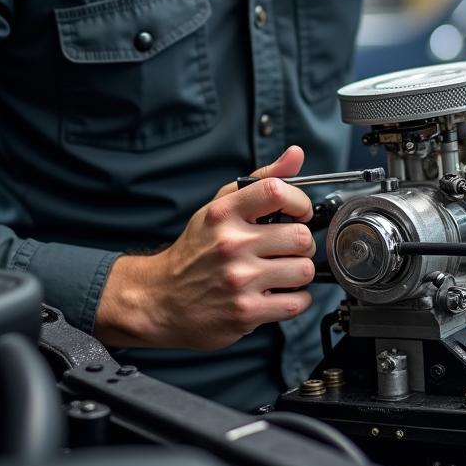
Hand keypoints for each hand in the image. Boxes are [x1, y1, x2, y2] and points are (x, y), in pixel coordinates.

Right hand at [95, 146, 316, 349]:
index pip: (276, 192)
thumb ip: (261, 180)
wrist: (161, 299)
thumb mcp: (219, 207)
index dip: (300, 202)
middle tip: (289, 248)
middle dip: (302, 242)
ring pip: (304, 269)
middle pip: (300, 236)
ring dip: (300, 272)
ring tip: (283, 271)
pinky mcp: (246, 312)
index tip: (300, 212)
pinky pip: (297, 301)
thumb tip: (295, 154)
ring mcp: (239, 280)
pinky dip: (297, 298)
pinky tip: (280, 293)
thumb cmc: (195, 251)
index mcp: (224, 214)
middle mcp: (231, 244)